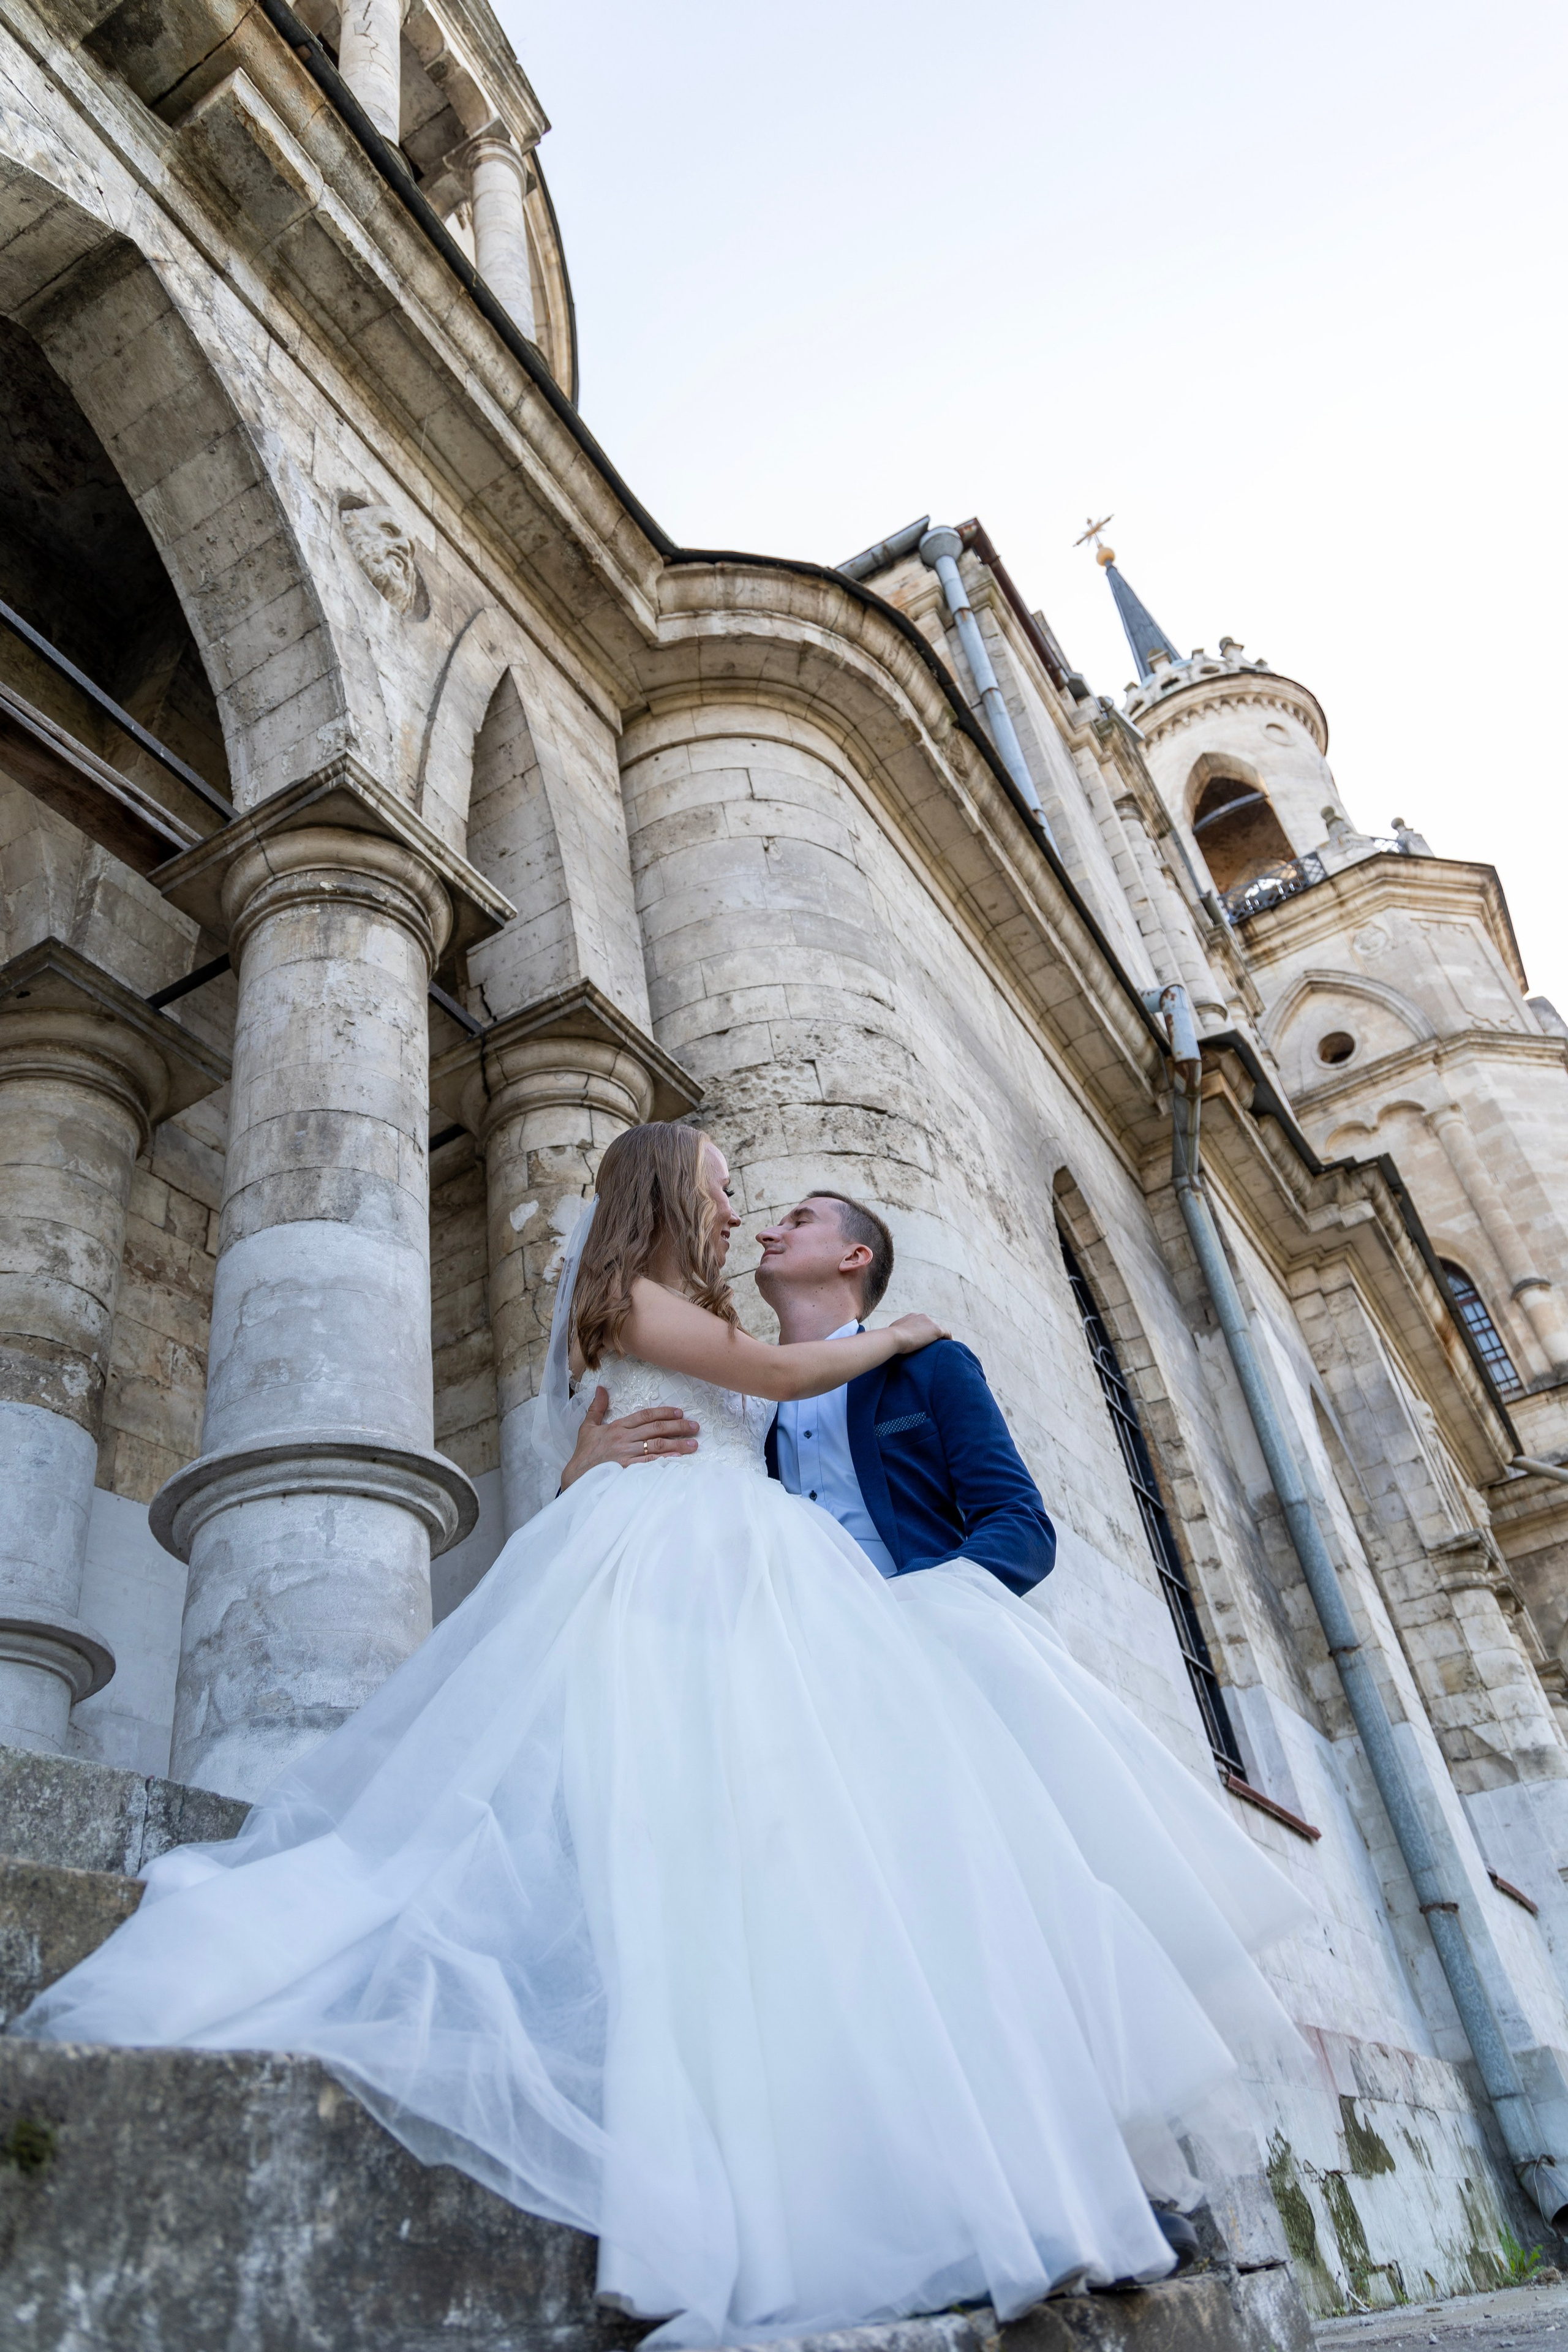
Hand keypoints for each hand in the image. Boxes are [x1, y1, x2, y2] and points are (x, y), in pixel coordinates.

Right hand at [558, 1388, 700, 1489]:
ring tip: (694, 1444)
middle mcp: (624, 1439)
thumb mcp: (588, 1427)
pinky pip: (649, 1463)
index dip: (664, 1413)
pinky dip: (664, 1460)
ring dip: (677, 1444)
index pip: (644, 1416)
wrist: (576, 1476)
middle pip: (655, 1429)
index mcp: (617, 1427)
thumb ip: (597, 1408)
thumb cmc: (584, 1453)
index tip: (680, 1413)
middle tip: (695, 1426)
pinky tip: (677, 1458)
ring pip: (656, 1446)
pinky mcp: (627, 1469)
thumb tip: (601, 1388)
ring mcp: (626, 1454)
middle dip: (678, 1427)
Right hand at [887, 1313, 949, 1354]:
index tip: (922, 1342)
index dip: (923, 1333)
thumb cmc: (890, 1337)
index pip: (921, 1324)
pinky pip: (947, 1334)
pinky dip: (949, 1339)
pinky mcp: (936, 1330)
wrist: (895, 1338)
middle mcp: (923, 1316)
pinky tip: (949, 1346)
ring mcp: (930, 1322)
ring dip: (940, 1338)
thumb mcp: (892, 1332)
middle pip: (931, 1326)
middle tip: (931, 1347)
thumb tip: (891, 1338)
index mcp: (912, 1316)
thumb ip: (896, 1332)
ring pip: (939, 1330)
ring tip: (941, 1348)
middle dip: (931, 1335)